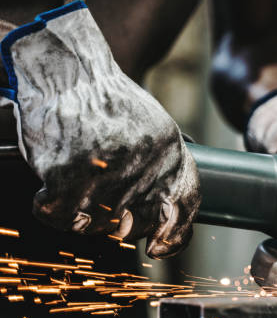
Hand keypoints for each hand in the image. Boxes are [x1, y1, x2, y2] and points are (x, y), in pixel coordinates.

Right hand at [0, 1, 200, 257]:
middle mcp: (143, 164)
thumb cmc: (109, 101)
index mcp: (170, 151)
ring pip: (95, 225)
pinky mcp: (66, 173)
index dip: (177, 235)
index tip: (160, 248)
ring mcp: (105, 171)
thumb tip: (162, 214)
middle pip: (139, 223)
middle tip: (109, 212)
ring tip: (76, 182)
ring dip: (83, 213)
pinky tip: (52, 184)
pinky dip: (51, 206)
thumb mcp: (155, 127)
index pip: (185, 205)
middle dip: (123, 226)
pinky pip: (59, 214)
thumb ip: (163, 167)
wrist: (67, 70)